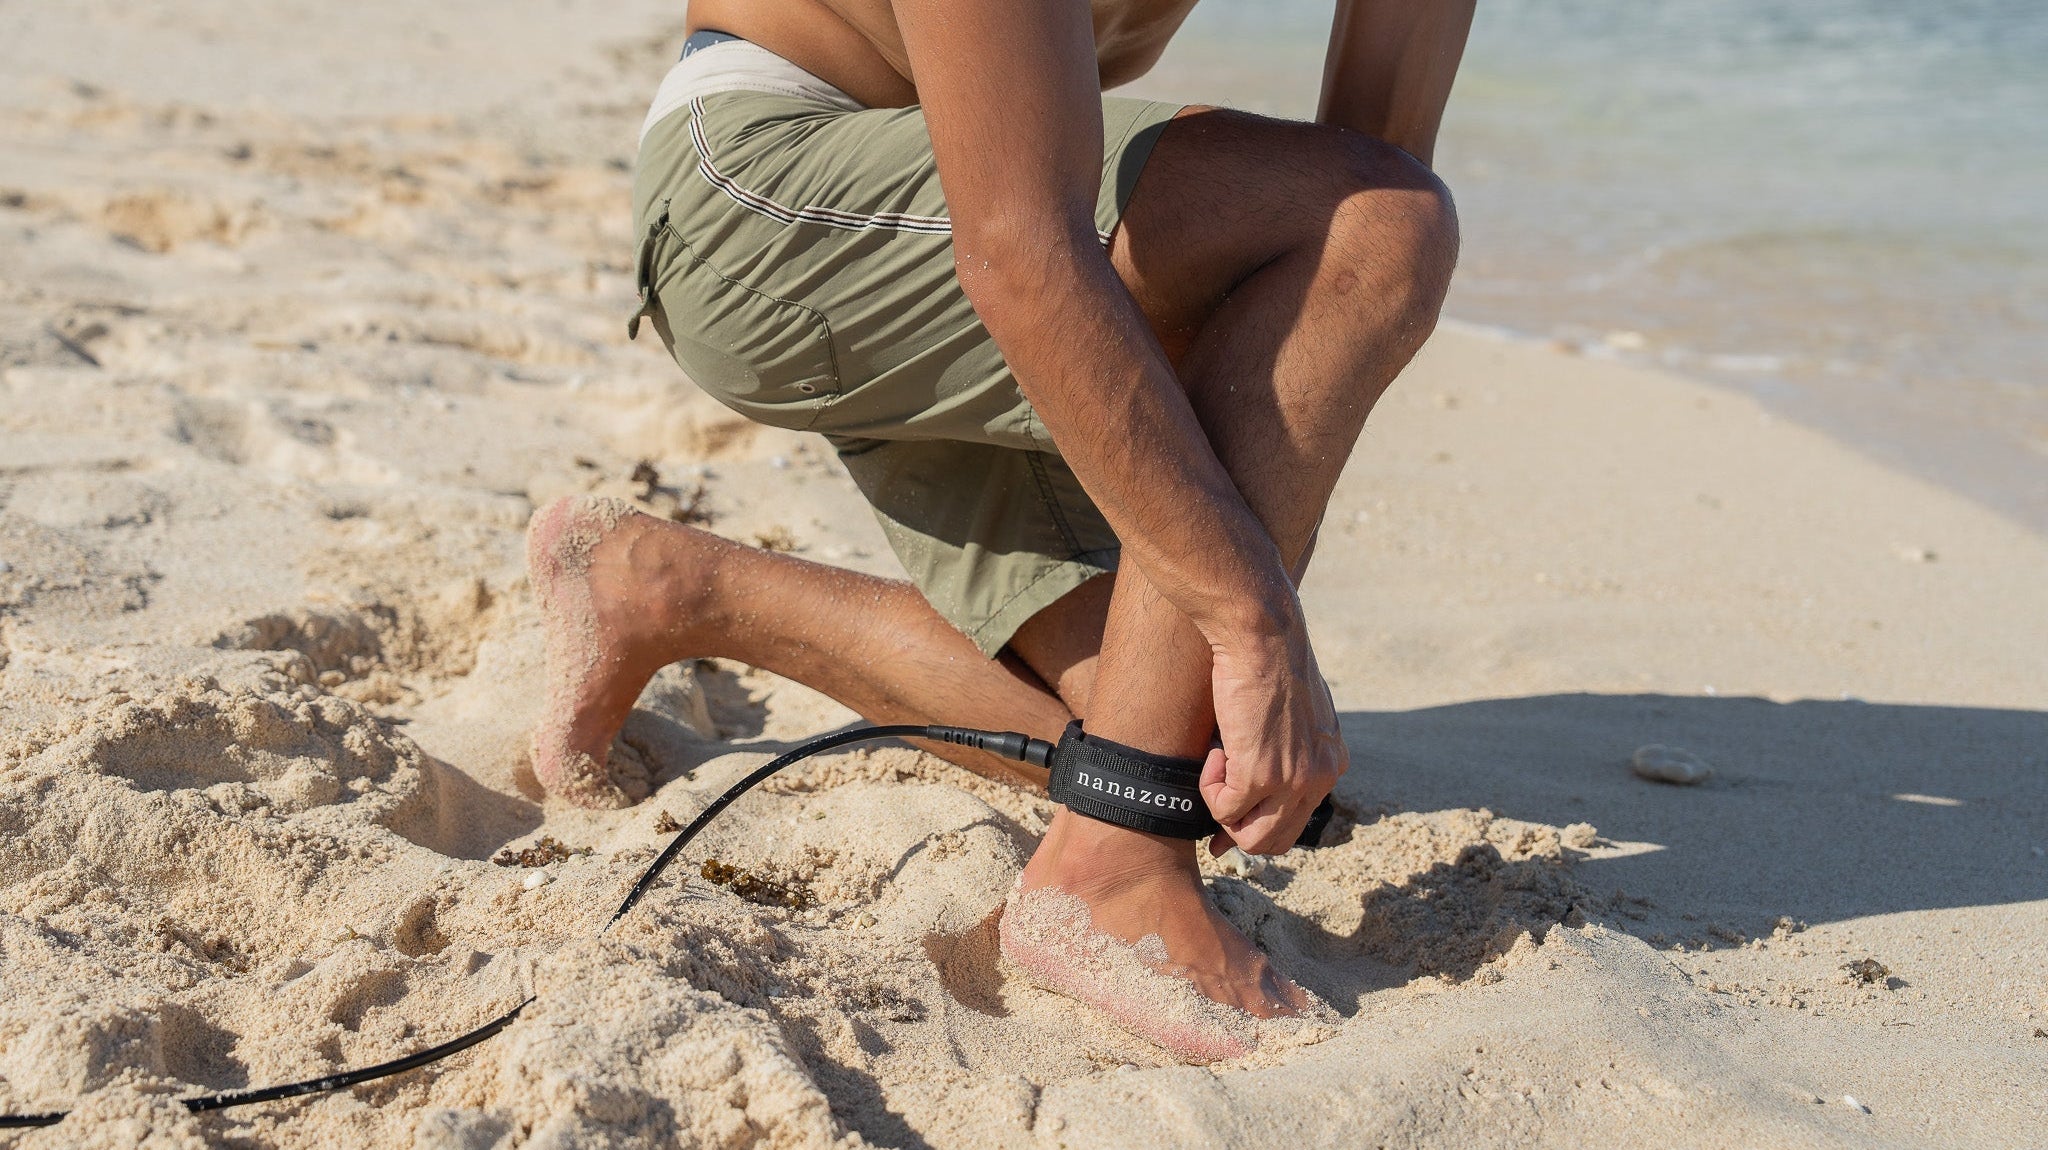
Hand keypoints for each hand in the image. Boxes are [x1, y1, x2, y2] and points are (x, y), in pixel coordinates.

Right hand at [1198, 614, 1346, 854]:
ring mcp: (1292, 781)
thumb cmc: (1270, 661)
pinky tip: (1217, 751)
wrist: (1262, 636)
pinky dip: (1210, 786)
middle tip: (1216, 812)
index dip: (1260, 824)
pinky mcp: (1260, 775)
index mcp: (1330, 763)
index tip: (1232, 819)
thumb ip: (1287, 747)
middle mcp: (1319, 777)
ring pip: (1253, 837)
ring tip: (1220, 766)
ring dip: (1224, 811)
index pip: (1297, 820)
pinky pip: (1225, 808)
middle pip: (1277, 840)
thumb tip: (1257, 781)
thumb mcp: (1295, 711)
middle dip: (1240, 830)